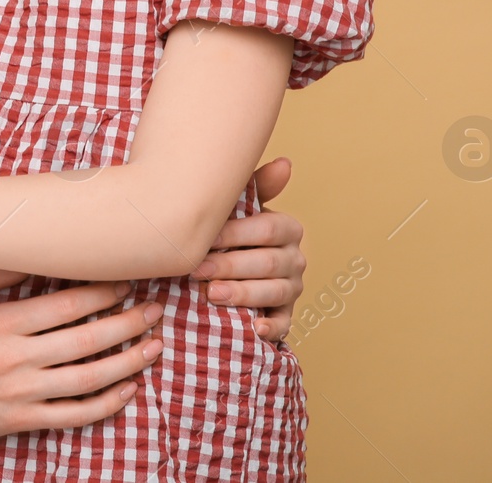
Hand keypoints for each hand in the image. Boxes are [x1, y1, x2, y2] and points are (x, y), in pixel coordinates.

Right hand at [0, 266, 164, 448]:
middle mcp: (17, 359)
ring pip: (89, 378)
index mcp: (0, 324)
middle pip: (87, 340)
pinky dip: (108, 404)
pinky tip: (129, 389)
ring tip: (155, 346)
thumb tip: (27, 251)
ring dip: (128, 361)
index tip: (127, 282)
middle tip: (156, 310)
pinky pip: (76, 415)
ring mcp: (23, 393)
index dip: (102, 294)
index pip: (66, 305)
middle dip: (128, 323)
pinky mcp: (24, 421)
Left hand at [190, 157, 305, 341]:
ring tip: (212, 294)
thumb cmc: (225, 233)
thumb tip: (286, 163)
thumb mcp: (234, 209)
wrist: (218, 269)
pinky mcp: (284, 315)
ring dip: (242, 294)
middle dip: (230, 266)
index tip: (204, 238)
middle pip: (266, 262)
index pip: (267, 229)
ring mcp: (292, 289)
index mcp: (286, 228)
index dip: (235, 234)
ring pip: (274, 293)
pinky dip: (271, 328)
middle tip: (197, 270)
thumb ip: (252, 186)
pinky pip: (284, 324)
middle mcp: (294, 258)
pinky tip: (255, 328)